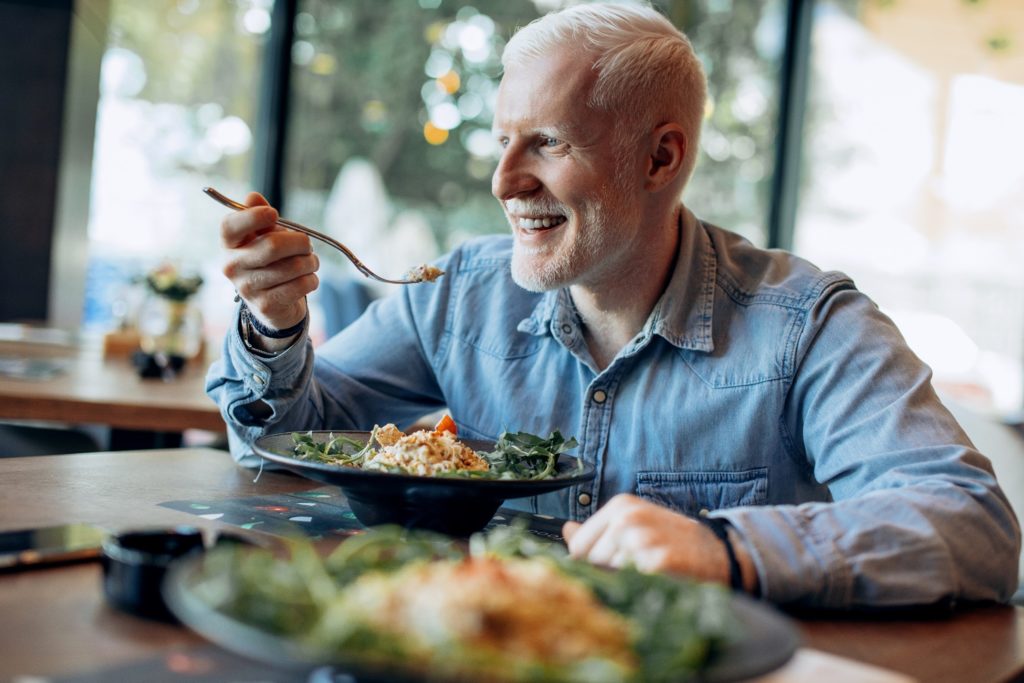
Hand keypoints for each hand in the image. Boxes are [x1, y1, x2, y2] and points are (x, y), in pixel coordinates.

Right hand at [220, 192, 318, 334]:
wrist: (271, 304)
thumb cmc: (268, 261)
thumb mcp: (262, 237)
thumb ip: (259, 217)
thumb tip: (253, 197)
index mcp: (229, 244)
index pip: (230, 226)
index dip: (253, 216)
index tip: (273, 213)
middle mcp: (232, 266)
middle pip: (273, 246)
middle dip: (300, 242)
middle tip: (307, 245)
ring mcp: (248, 288)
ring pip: (293, 267)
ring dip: (310, 262)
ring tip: (309, 263)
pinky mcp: (266, 305)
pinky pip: (301, 285)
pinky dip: (311, 279)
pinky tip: (306, 279)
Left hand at [562, 494, 757, 590]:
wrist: (720, 555)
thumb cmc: (674, 543)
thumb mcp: (637, 526)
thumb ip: (599, 531)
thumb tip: (567, 529)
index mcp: (621, 506)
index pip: (579, 547)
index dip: (592, 565)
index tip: (614, 567)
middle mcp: (628, 518)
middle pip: (591, 564)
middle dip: (609, 576)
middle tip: (639, 572)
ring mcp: (641, 539)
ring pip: (608, 578)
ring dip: (626, 585)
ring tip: (649, 576)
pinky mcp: (656, 563)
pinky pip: (629, 588)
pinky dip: (640, 592)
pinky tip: (657, 583)